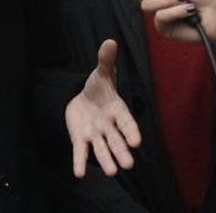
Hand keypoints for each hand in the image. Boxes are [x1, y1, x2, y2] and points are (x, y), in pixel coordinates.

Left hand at [64, 40, 141, 177]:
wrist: (84, 99)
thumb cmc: (98, 88)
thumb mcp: (100, 74)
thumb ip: (105, 61)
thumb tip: (110, 41)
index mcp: (117, 110)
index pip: (126, 122)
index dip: (131, 131)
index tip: (136, 142)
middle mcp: (109, 126)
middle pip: (116, 140)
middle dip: (121, 152)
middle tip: (128, 165)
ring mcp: (95, 134)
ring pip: (102, 149)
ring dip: (106, 160)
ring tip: (112, 172)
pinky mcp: (81, 139)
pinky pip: (81, 152)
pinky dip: (80, 162)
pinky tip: (79, 173)